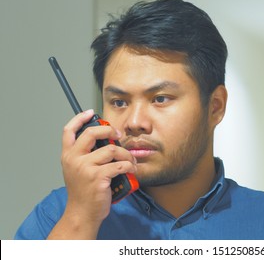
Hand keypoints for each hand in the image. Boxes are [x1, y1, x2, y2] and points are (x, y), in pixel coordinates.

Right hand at [48, 109, 136, 238]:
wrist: (82, 213)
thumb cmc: (83, 192)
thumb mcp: (76, 170)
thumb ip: (85, 155)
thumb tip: (106, 140)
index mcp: (68, 156)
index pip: (69, 131)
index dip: (79, 119)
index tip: (90, 113)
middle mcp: (74, 159)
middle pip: (92, 133)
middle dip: (109, 130)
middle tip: (118, 135)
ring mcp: (85, 168)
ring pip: (112, 150)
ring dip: (126, 154)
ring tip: (130, 160)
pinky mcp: (98, 177)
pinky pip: (120, 165)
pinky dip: (129, 166)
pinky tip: (131, 169)